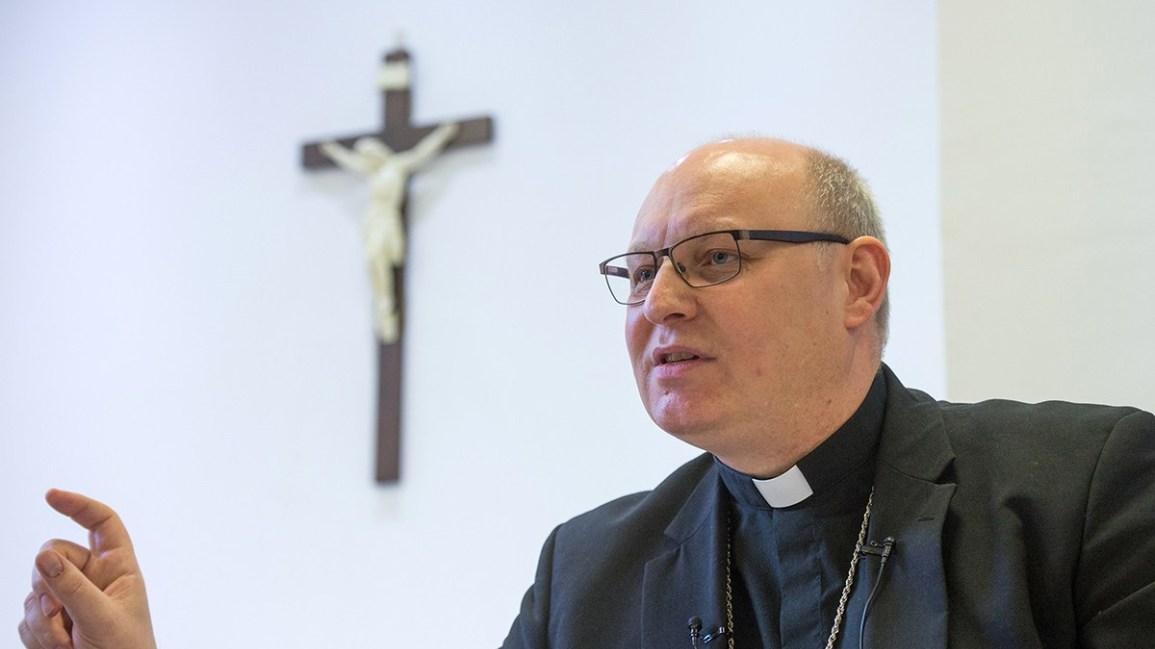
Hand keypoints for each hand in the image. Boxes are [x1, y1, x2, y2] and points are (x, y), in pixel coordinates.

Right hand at [17, 490, 156, 648]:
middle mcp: (93, 578)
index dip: (78, 505)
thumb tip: (42, 556)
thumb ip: (72, 587)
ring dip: (43, 619)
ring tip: (68, 644)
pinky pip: (26, 616)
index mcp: (118, 567)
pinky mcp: (50, 622)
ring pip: (35, 589)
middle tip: (59, 614)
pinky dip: (35, 634)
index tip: (50, 495)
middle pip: (54, 554)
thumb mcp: (100, 618)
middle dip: (48, 582)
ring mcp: (69, 599)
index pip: (101, 523)